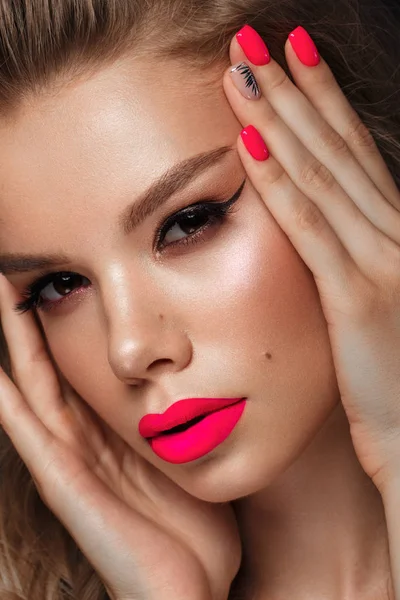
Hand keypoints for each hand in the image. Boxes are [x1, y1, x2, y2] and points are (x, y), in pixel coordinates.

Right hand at [0, 275, 239, 599]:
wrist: (191, 590)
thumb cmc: (195, 523)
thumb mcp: (194, 457)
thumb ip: (189, 417)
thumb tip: (210, 376)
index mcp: (110, 429)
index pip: (79, 362)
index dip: (67, 320)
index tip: (67, 274)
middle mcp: (82, 439)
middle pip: (48, 364)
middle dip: (32, 317)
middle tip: (19, 270)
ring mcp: (69, 461)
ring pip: (33, 388)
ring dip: (15, 343)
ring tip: (2, 292)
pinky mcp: (66, 486)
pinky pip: (29, 436)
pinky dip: (7, 402)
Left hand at [223, 25, 399, 495]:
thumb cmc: (392, 377)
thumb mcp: (372, 303)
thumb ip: (348, 258)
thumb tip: (319, 227)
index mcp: (392, 234)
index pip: (351, 153)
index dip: (320, 101)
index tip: (287, 60)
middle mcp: (392, 235)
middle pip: (336, 149)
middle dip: (294, 90)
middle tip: (255, 42)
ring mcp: (378, 263)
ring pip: (320, 175)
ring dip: (278, 120)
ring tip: (241, 73)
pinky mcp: (357, 298)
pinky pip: (309, 230)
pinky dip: (279, 185)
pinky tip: (249, 146)